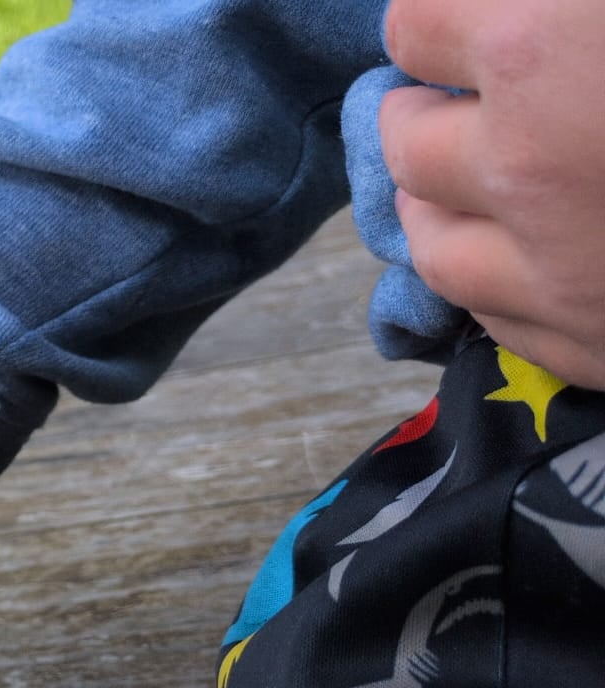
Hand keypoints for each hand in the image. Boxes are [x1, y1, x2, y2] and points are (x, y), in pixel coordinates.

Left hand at [381, 0, 604, 388]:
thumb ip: (556, 8)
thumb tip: (505, 21)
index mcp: (538, 54)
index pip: (415, 26)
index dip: (442, 22)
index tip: (473, 22)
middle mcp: (521, 170)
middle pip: (407, 142)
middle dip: (430, 115)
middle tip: (478, 100)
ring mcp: (555, 272)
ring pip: (435, 247)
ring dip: (446, 209)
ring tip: (492, 182)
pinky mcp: (594, 347)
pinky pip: (500, 320)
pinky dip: (507, 286)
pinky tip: (546, 256)